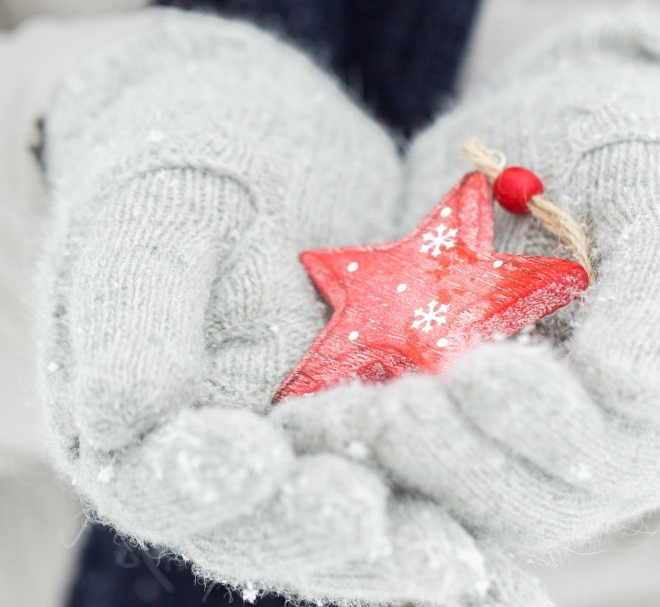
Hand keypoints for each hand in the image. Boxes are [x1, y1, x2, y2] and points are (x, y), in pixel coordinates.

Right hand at [39, 10, 548, 605]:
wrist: (253, 129)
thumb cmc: (186, 163)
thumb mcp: (151, 222)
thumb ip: (132, 327)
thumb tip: (120, 420)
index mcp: (146, 425)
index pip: (174, 485)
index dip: (217, 489)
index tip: (265, 460)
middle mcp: (232, 456)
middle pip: (278, 527)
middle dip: (340, 541)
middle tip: (414, 557)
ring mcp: (309, 441)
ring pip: (358, 516)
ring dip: (414, 550)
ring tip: (475, 574)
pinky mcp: (378, 413)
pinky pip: (417, 471)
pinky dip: (459, 505)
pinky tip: (507, 551)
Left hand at [274, 9, 659, 552]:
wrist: (569, 146)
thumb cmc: (625, 147)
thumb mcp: (659, 184)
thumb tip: (638, 394)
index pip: (629, 444)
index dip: (549, 424)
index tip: (472, 377)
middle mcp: (633, 446)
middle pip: (550, 496)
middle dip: (459, 457)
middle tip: (378, 414)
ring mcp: (557, 450)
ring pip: (483, 501)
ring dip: (403, 469)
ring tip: (328, 425)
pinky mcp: (488, 436)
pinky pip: (435, 472)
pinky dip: (376, 456)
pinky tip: (317, 426)